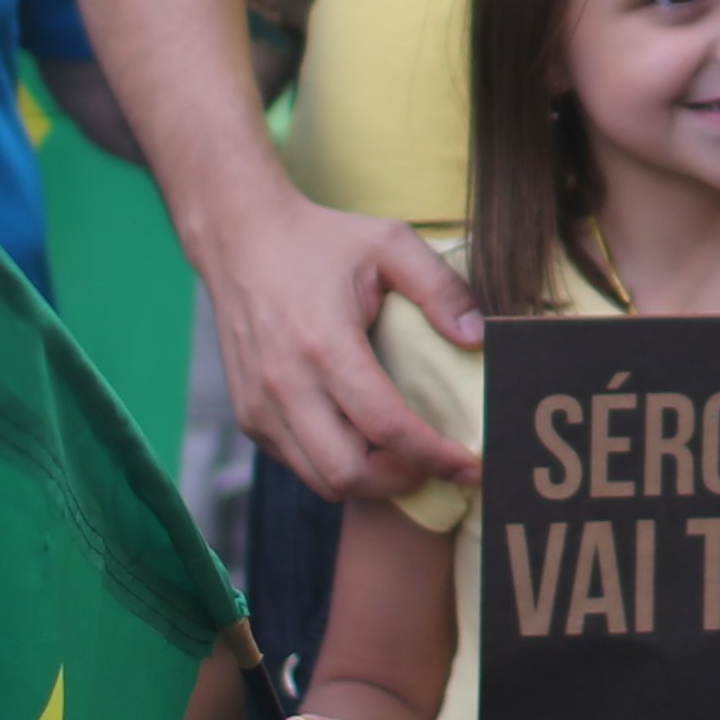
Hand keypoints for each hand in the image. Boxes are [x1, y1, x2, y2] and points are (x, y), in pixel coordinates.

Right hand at [199, 200, 484, 500]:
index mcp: (325, 345)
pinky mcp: (247, 413)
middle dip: (401, 481)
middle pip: (348, 473)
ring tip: (404, 460)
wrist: (240, 238)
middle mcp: (286, 383)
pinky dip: (333, 466)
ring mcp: (260, 404)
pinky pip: (296, 463)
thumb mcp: (390, 243)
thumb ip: (441, 288)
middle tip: (436, 464)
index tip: (469, 466)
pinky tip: (361, 441)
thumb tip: (479, 338)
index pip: (385, 426)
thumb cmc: (319, 240)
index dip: (433, 456)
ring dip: (368, 481)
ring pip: (320, 479)